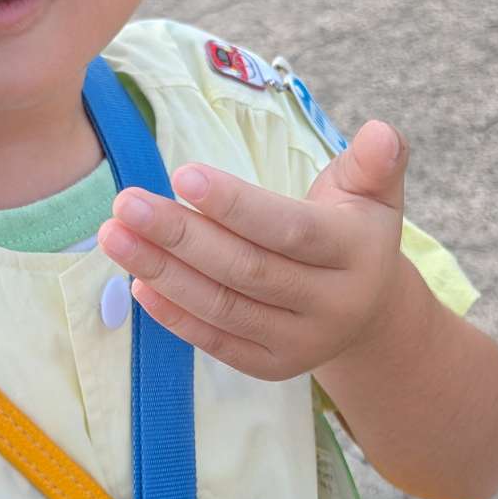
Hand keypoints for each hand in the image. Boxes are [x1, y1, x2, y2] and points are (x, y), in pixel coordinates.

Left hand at [97, 120, 407, 380]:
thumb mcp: (374, 193)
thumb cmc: (354, 231)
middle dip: (181, 236)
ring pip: (224, 307)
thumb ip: (374, 162)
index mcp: (356, 254)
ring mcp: (301, 342)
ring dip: (163, 272)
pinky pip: (217, 341)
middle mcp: (332, 305)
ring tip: (115, 236)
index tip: (181, 175)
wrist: (369, 311)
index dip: (236, 205)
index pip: (289, 229)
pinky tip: (137, 282)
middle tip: (126, 203)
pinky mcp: (272, 366)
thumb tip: (382, 132)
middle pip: (247, 270)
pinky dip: (174, 316)